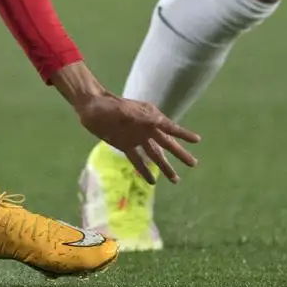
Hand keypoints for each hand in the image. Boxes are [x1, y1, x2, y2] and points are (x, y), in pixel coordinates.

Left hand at [72, 91, 199, 183]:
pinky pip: (137, 160)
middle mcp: (146, 127)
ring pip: (154, 154)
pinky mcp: (125, 145)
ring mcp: (136, 137)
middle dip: (180, 153)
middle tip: (194, 164)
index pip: (170, 127)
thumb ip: (138, 116)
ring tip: (176, 179)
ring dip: (165, 166)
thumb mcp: (121, 110)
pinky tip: (152, 182)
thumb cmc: (106, 105)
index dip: (183, 134)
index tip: (197, 140)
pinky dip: (144, 170)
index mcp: (148, 116)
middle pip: (166, 143)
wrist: (89, 107)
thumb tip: (156, 121)